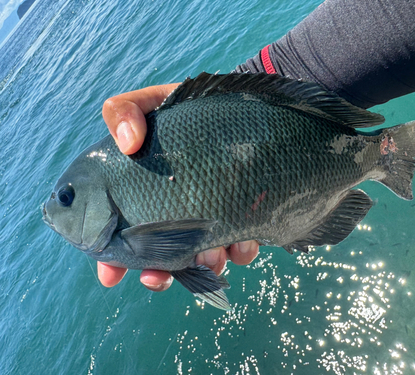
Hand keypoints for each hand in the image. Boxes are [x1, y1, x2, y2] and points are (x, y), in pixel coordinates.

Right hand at [99, 84, 259, 290]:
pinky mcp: (243, 220)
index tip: (111, 275)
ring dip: (202, 266)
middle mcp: (177, 212)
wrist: (240, 111)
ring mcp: (210, 219)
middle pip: (161, 256)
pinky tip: (242, 242)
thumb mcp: (150, 102)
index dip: (112, 259)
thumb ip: (123, 111)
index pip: (123, 234)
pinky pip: (241, 248)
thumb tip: (127, 142)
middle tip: (157, 276)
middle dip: (158, 274)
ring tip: (210, 255)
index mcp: (146, 195)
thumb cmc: (188, 111)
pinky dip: (240, 252)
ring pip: (201, 260)